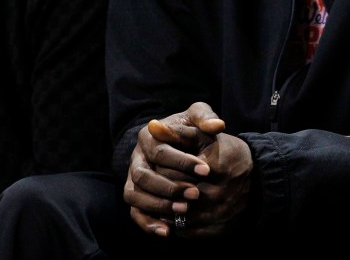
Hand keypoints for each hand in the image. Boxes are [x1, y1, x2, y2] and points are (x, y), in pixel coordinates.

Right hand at [124, 102, 250, 236]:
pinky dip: (148, 223)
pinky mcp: (135, 195)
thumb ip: (206, 117)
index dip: (182, 162)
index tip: (206, 171)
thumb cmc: (189, 128)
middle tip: (195, 194)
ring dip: (158, 206)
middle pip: (143, 176)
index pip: (160, 151)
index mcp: (148, 136)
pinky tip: (167, 232)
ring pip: (135, 196)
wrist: (180, 144)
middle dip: (169, 187)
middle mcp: (136, 158)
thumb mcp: (197, 116)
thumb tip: (217, 125)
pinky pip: (135, 212)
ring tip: (184, 211)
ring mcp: (132, 178)